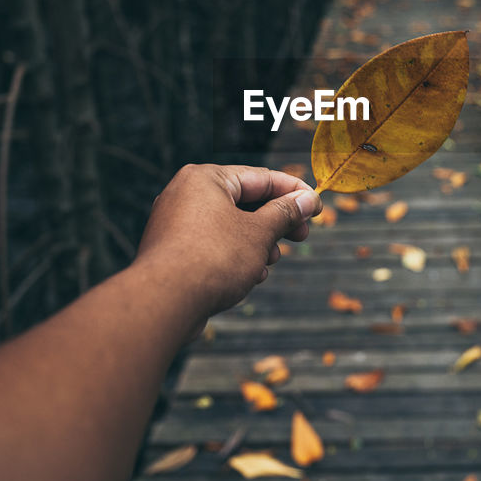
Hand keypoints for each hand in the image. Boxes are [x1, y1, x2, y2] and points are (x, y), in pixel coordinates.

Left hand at [135, 164, 320, 320]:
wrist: (163, 302)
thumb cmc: (211, 259)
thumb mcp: (259, 233)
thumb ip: (285, 213)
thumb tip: (306, 200)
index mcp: (205, 178)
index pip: (260, 177)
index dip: (293, 191)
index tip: (316, 205)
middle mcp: (186, 194)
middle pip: (245, 202)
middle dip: (275, 223)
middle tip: (301, 236)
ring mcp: (176, 224)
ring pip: (230, 226)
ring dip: (257, 243)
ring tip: (269, 261)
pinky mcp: (173, 251)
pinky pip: (213, 245)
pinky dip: (236, 256)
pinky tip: (250, 276)